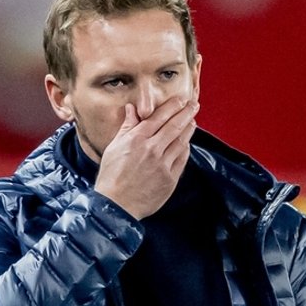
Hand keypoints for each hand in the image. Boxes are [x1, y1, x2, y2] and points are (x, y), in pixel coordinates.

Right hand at [91, 94, 197, 219]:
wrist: (116, 205)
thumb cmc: (111, 176)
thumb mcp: (114, 147)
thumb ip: (127, 127)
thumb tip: (131, 109)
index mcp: (136, 139)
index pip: (159, 116)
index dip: (172, 106)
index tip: (181, 99)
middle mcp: (152, 150)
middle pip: (174, 126)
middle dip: (186, 112)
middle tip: (194, 104)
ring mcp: (163, 165)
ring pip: (181, 142)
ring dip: (189, 129)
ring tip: (193, 121)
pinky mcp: (170, 179)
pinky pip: (182, 159)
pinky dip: (185, 148)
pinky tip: (187, 142)